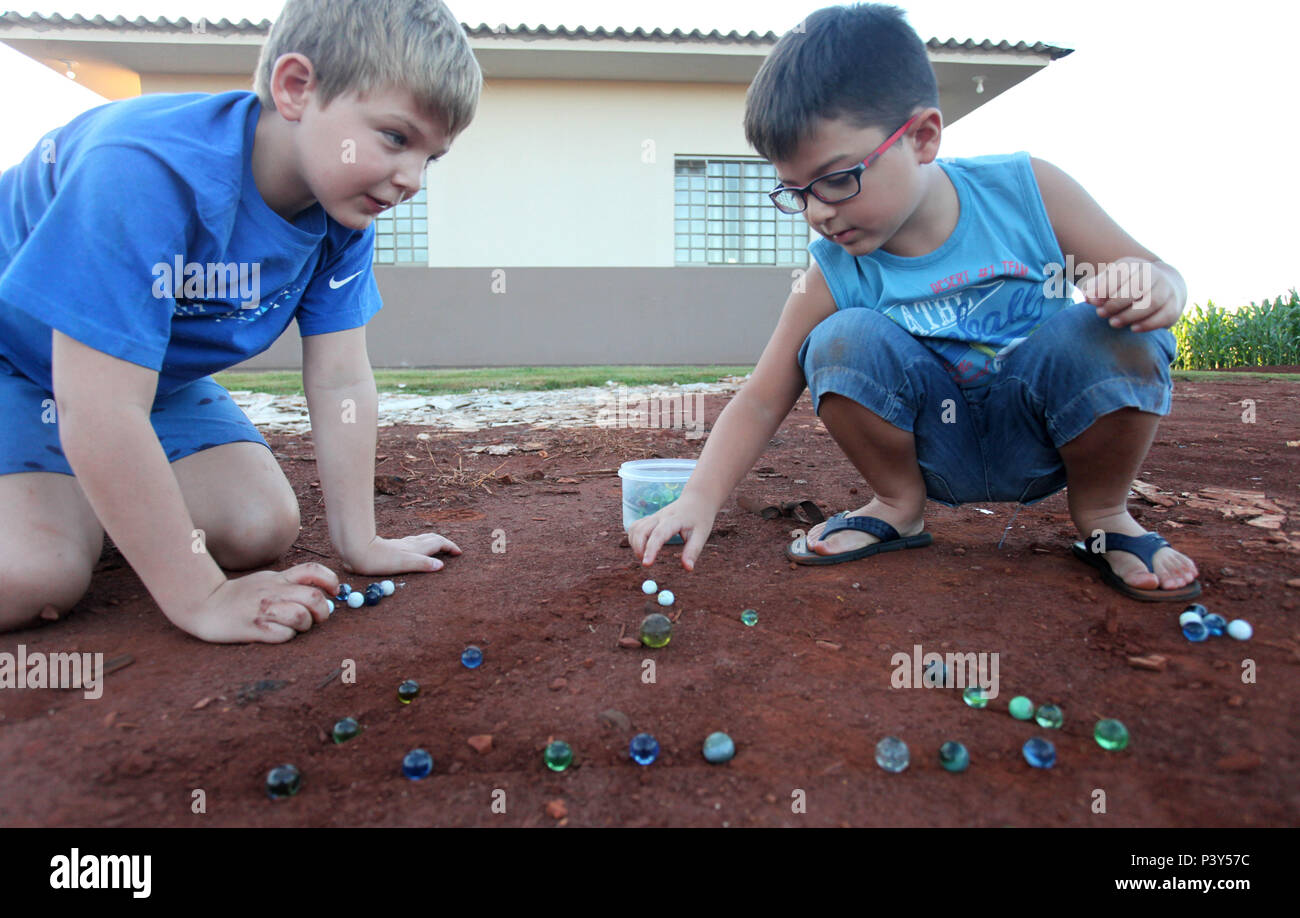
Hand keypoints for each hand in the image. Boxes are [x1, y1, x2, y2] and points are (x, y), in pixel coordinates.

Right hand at [172, 562, 338, 643]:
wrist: (204, 604)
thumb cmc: (240, 596)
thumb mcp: (266, 580)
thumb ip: (291, 584)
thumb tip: (322, 595)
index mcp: (278, 578)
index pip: (313, 570)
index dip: (331, 581)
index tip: (334, 592)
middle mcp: (273, 591)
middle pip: (313, 598)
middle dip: (323, 612)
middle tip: (317, 619)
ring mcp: (264, 610)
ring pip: (301, 617)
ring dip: (305, 626)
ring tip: (295, 628)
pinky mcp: (255, 629)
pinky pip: (284, 635)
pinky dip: (287, 637)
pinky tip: (278, 635)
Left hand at [341, 532, 461, 575]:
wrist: (358, 551)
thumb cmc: (380, 560)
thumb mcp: (404, 564)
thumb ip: (423, 564)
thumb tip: (441, 566)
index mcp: (416, 548)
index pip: (439, 543)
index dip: (450, 547)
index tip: (459, 553)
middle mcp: (411, 544)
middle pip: (432, 538)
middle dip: (444, 543)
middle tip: (452, 551)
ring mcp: (402, 544)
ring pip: (423, 539)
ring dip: (433, 542)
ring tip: (438, 548)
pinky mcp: (393, 547)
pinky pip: (414, 543)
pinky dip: (422, 544)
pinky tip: (414, 549)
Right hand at [629, 494, 715, 571]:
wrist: (697, 500)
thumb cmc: (700, 518)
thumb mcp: (701, 535)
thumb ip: (693, 551)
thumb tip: (688, 568)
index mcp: (674, 520)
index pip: (659, 534)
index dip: (651, 549)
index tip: (646, 564)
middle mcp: (661, 517)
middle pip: (641, 530)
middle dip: (638, 548)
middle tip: (645, 563)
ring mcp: (654, 516)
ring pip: (635, 528)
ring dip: (634, 543)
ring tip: (643, 556)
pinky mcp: (650, 518)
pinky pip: (635, 526)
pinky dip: (633, 538)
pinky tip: (640, 547)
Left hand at [1080, 258, 1183, 331]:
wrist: (1162, 288)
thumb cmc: (1127, 286)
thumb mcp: (1111, 282)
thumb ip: (1096, 288)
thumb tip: (1086, 296)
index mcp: (1135, 265)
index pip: (1121, 273)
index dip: (1105, 287)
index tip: (1091, 301)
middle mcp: (1154, 274)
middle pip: (1137, 287)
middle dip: (1116, 302)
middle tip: (1100, 314)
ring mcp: (1167, 290)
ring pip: (1151, 302)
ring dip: (1130, 315)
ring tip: (1113, 323)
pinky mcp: (1174, 306)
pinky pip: (1164, 316)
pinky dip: (1148, 324)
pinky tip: (1133, 328)